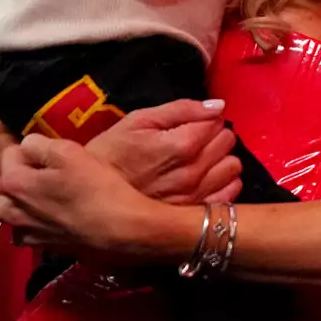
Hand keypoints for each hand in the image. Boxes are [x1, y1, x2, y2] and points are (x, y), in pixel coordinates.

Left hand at [0, 134, 165, 253]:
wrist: (120, 227)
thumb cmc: (95, 186)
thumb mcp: (70, 152)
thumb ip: (40, 144)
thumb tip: (27, 146)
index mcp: (15, 185)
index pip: (7, 157)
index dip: (27, 150)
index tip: (48, 151)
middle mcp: (13, 213)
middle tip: (25, 177)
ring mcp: (28, 234)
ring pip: (4, 222)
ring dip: (14, 208)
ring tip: (38, 199)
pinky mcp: (46, 248)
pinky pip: (27, 235)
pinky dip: (34, 225)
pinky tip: (54, 218)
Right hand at [86, 99, 241, 203]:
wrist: (89, 199)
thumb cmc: (111, 154)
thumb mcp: (138, 121)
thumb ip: (180, 109)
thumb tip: (217, 105)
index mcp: (181, 145)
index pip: (217, 122)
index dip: (205, 119)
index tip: (192, 124)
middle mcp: (194, 172)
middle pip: (227, 142)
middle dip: (214, 137)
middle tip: (194, 141)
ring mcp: (196, 196)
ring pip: (232, 167)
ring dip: (220, 160)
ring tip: (200, 160)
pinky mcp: (193, 214)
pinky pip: (229, 195)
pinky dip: (223, 184)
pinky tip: (206, 180)